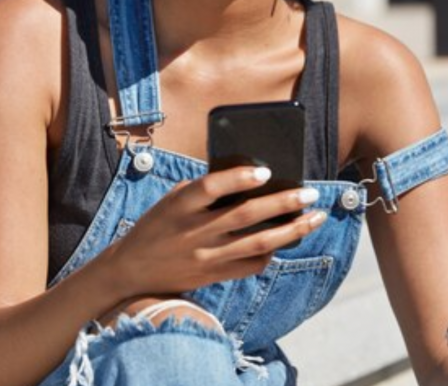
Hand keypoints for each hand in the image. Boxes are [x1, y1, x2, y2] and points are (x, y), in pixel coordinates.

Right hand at [100, 165, 326, 299]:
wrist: (132, 272)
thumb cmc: (157, 225)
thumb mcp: (172, 201)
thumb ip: (204, 189)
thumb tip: (250, 177)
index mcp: (181, 205)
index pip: (212, 186)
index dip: (239, 177)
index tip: (266, 171)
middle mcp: (195, 231)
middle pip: (246, 215)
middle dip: (284, 202)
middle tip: (311, 193)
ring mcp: (206, 257)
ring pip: (258, 244)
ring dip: (292, 230)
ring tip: (315, 218)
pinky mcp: (214, 276)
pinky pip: (252, 266)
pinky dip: (273, 252)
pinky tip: (288, 239)